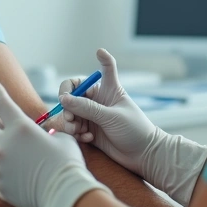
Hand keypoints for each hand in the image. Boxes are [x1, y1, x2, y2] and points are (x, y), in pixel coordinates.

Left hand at [0, 78, 109, 206]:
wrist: (66, 196)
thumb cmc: (67, 164)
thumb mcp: (62, 138)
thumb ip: (47, 132)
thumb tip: (43, 135)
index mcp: (20, 128)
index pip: (2, 102)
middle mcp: (5, 145)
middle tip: (7, 127)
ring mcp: (0, 167)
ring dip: (3, 149)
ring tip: (22, 156)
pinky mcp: (1, 186)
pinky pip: (1, 174)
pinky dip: (10, 172)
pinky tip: (26, 177)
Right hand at [60, 49, 206, 206]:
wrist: (143, 155)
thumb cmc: (134, 130)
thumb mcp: (111, 116)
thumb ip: (87, 108)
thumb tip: (63, 99)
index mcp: (109, 89)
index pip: (105, 69)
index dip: (103, 58)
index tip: (100, 52)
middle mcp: (98, 100)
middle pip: (73, 94)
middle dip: (67, 105)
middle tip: (70, 118)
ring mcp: (93, 116)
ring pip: (70, 113)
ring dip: (70, 122)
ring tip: (78, 131)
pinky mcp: (89, 130)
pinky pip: (73, 128)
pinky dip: (76, 133)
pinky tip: (87, 138)